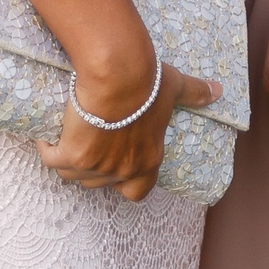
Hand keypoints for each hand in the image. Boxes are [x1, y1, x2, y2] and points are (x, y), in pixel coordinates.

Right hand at [37, 58, 222, 200]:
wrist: (118, 76)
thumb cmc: (148, 82)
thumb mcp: (175, 87)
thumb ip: (196, 93)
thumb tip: (219, 91)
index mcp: (148, 159)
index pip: (138, 192)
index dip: (126, 183)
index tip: (116, 164)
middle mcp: (123, 170)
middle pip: (100, 184)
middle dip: (94, 168)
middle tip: (90, 142)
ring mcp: (96, 167)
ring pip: (75, 175)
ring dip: (70, 160)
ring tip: (70, 136)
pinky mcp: (72, 156)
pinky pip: (53, 160)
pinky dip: (49, 149)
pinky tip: (49, 135)